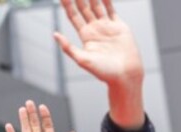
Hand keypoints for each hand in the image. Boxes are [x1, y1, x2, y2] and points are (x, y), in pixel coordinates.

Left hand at [55, 0, 144, 128]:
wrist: (126, 76)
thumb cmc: (105, 72)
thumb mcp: (83, 60)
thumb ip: (68, 47)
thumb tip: (54, 34)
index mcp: (85, 36)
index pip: (73, 15)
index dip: (67, 4)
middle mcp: (95, 29)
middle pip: (83, 7)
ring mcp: (107, 27)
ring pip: (97, 5)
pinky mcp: (119, 27)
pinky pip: (111, 9)